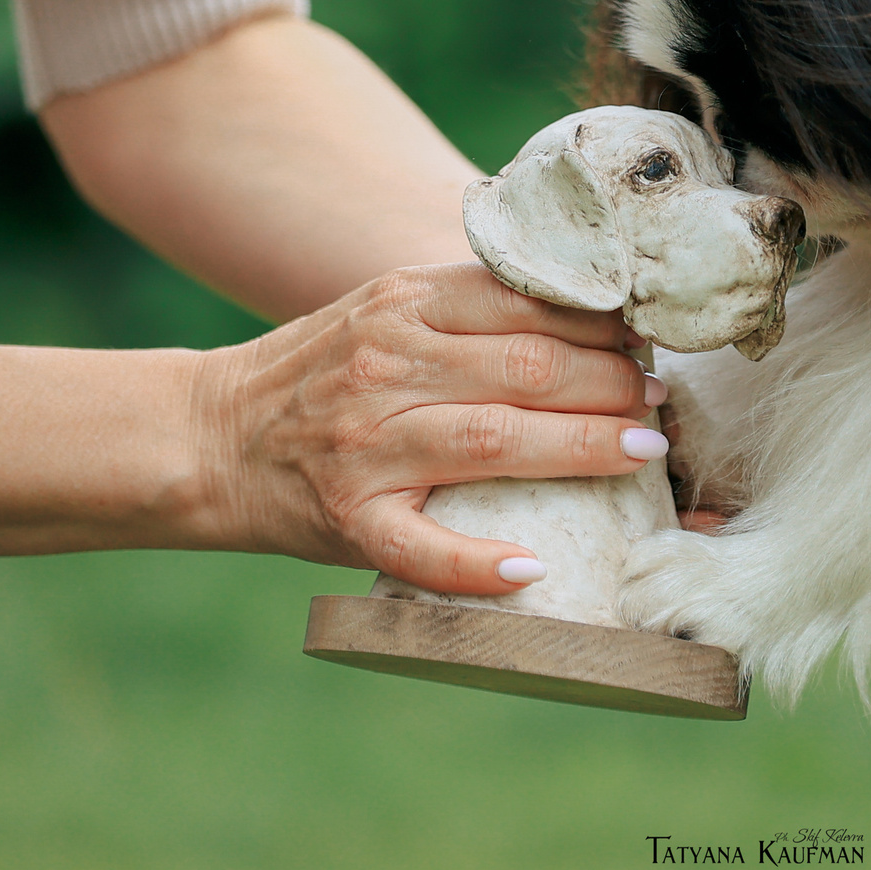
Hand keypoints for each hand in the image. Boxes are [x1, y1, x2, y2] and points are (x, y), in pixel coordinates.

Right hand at [188, 262, 658, 591]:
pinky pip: (423, 548)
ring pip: (496, 439)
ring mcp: (367, 445)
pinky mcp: (349, 518)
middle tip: (661, 401)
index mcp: (404, 305)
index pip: (528, 302)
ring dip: (584, 448)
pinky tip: (532, 568)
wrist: (209, 437)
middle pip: (528, 367)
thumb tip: (596, 315)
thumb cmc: (322, 373)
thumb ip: (471, 307)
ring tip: (643, 452)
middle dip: (613, 382)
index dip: (603, 322)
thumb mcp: (387, 311)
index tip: (649, 340)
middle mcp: (388, 366)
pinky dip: (480, 564)